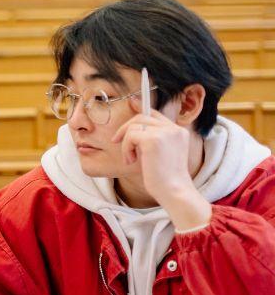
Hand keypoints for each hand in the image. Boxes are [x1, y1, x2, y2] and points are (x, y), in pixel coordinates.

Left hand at [113, 97, 210, 229]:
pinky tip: (131, 160)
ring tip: (130, 158)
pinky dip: (126, 148)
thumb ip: (154, 137)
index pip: (156, 113)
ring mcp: (165, 133)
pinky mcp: (153, 140)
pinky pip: (130, 136)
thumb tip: (135, 123)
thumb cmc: (166, 178)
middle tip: (116, 141)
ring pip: (134, 126)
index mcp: (179, 132)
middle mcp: (174, 129)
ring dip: (126, 143)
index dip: (141, 107)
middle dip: (126, 128)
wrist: (174, 191)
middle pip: (142, 117)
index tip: (131, 103)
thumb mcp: (162, 153)